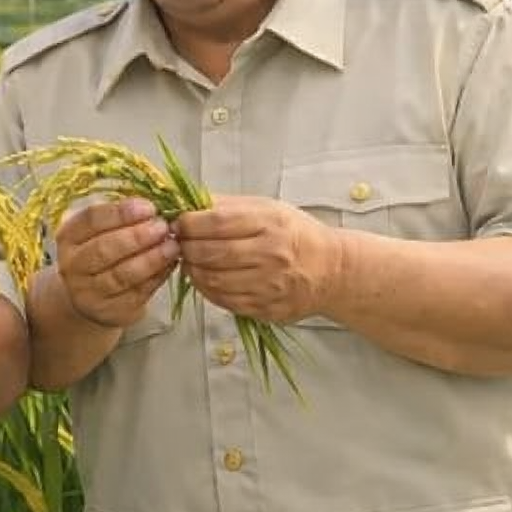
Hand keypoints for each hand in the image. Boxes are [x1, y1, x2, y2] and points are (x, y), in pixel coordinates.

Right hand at [54, 198, 178, 328]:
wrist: (90, 297)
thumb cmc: (100, 253)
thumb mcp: (100, 231)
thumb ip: (121, 218)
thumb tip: (153, 206)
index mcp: (69, 237)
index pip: (91, 220)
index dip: (121, 212)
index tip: (148, 207)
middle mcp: (73, 266)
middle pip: (104, 249)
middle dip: (137, 236)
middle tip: (162, 227)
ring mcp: (89, 292)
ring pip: (122, 274)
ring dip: (151, 259)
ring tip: (172, 246)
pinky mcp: (111, 311)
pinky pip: (137, 292)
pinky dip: (156, 277)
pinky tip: (170, 265)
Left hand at [173, 195, 341, 322]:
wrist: (332, 271)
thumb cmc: (296, 234)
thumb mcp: (267, 208)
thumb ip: (227, 206)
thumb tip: (188, 203)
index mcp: (269, 223)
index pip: (216, 222)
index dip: (189, 223)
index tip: (179, 223)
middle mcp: (270, 255)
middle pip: (210, 253)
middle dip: (186, 248)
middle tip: (179, 243)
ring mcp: (268, 285)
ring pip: (213, 280)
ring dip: (192, 271)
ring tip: (190, 261)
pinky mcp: (265, 308)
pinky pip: (224, 301)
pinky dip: (206, 289)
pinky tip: (205, 278)